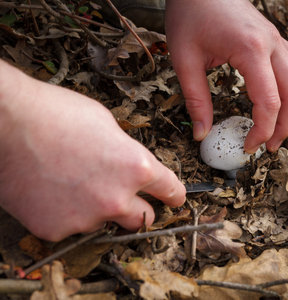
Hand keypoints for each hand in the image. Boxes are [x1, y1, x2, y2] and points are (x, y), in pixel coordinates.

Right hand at [0, 60, 185, 240]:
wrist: (8, 123)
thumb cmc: (55, 114)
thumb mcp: (107, 124)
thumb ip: (126, 152)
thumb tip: (129, 164)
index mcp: (137, 168)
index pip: (170, 190)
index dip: (175, 195)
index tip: (175, 199)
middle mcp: (117, 198)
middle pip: (144, 218)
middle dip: (138, 209)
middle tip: (123, 197)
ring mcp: (87, 217)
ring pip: (103, 222)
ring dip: (96, 208)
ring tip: (72, 183)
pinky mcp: (57, 229)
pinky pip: (71, 226)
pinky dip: (66, 214)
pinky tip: (53, 191)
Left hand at [165, 0, 287, 152]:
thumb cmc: (189, 14)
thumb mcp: (185, 60)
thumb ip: (196, 100)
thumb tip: (202, 134)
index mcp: (250, 50)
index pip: (269, 102)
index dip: (262, 131)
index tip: (248, 148)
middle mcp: (271, 44)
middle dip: (283, 127)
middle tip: (269, 148)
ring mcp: (276, 39)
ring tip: (275, 131)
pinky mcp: (274, 38)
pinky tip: (278, 102)